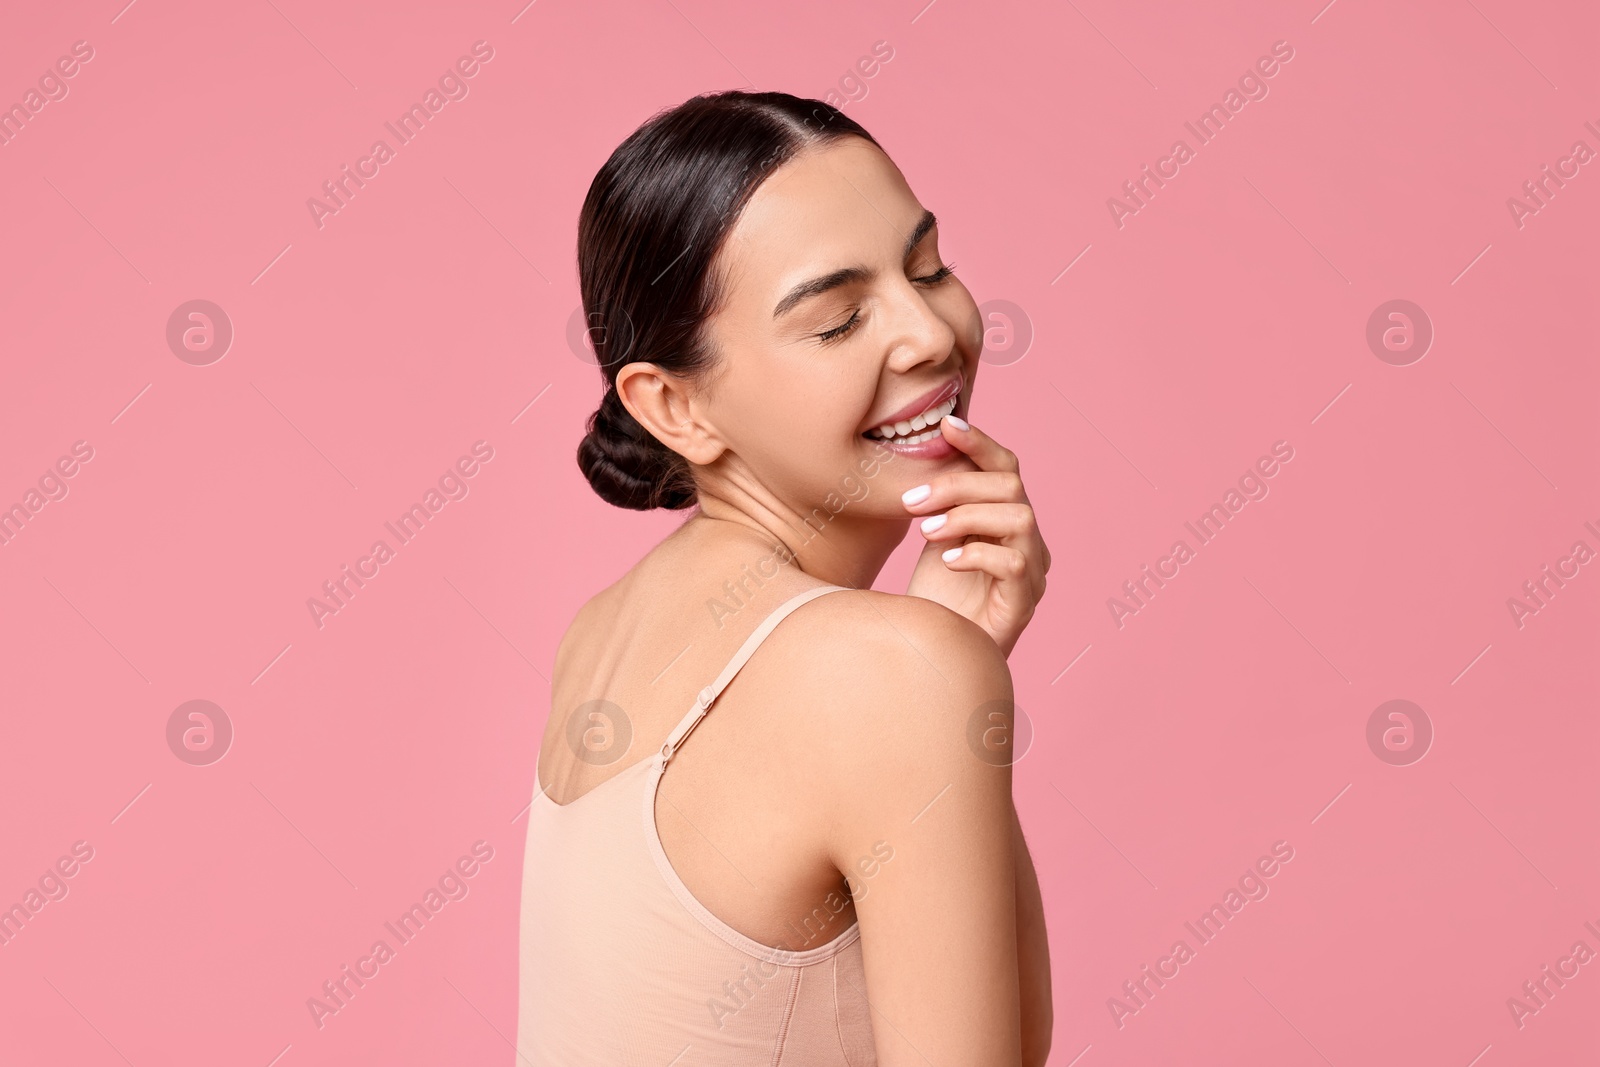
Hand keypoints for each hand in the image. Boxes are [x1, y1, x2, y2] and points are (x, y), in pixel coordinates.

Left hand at [902, 416, 1049, 657]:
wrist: (934, 655)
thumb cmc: (936, 598)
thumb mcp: (936, 537)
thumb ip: (943, 501)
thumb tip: (930, 447)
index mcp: (1008, 520)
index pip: (1006, 467)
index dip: (981, 442)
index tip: (947, 425)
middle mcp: (1029, 542)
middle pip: (1011, 487)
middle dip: (958, 486)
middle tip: (912, 502)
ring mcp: (1033, 573)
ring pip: (1019, 518)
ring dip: (966, 517)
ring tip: (926, 533)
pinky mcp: (1024, 605)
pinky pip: (1015, 564)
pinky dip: (978, 554)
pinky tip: (946, 562)